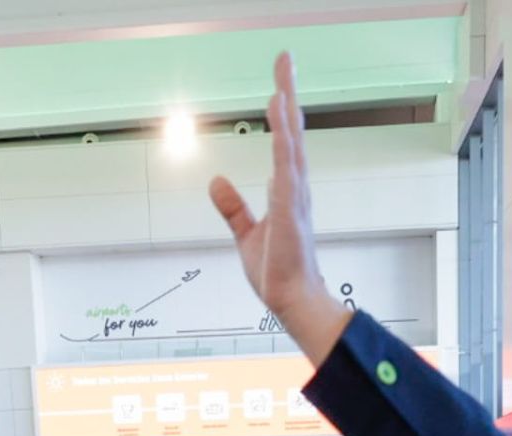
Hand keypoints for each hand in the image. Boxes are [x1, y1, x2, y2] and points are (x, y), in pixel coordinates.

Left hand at [209, 53, 351, 365]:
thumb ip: (232, 206)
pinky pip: (286, 174)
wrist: (289, 300)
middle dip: (288, 94)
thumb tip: (216, 180)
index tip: (279, 82)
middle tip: (284, 60)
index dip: (282, 109)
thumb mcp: (246, 233)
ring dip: (286, 115)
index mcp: (287, 189)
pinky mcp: (290, 214)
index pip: (285, 139)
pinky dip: (283, 149)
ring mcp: (295, 198)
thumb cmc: (277, 271)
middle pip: (292, 131)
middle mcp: (295, 187)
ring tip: (280, 84)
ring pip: (290, 146)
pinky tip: (280, 127)